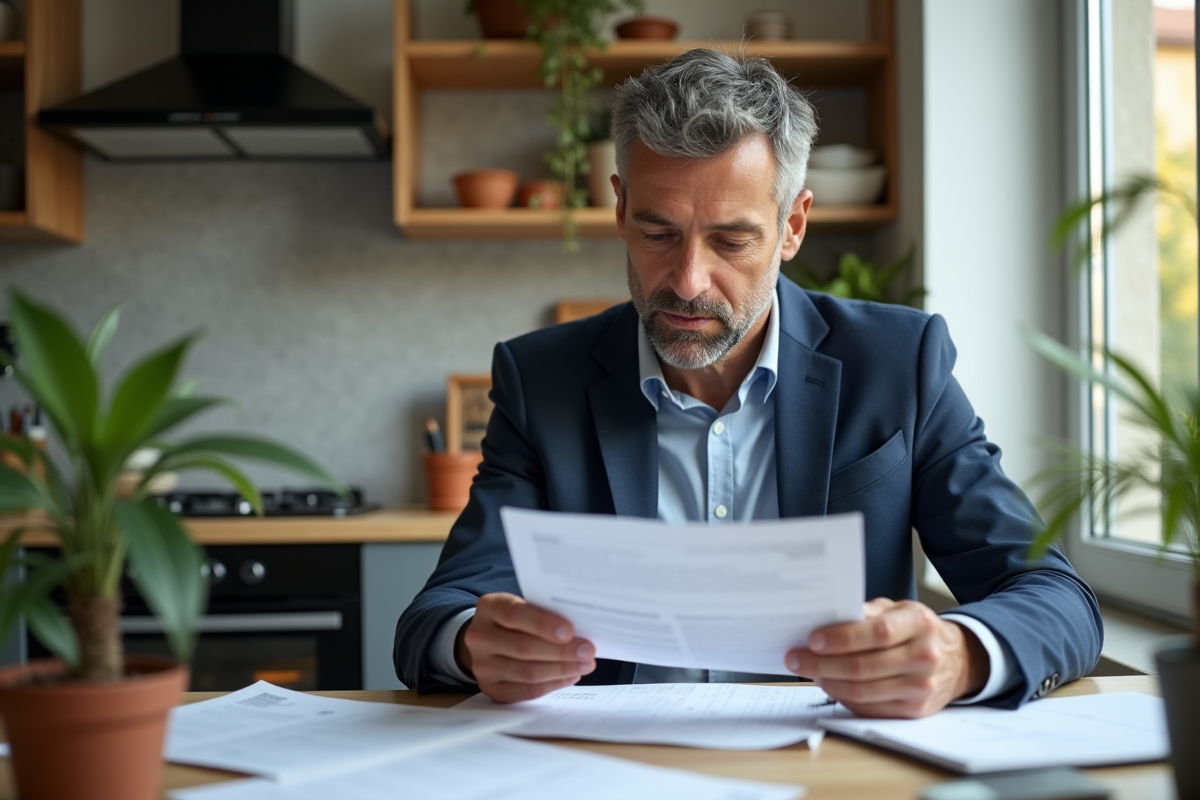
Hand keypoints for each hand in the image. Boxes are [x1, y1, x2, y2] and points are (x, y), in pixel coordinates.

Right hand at [457, 593, 595, 702]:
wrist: (488, 638)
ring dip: (561, 670)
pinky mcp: (491, 688)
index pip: (515, 615)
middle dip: (561, 651)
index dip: (543, 624)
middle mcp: (480, 636)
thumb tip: (581, 630)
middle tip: (588, 651)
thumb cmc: (516, 619)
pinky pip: (526, 691)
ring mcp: (482, 665)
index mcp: (489, 608)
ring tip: (584, 665)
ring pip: (527, 672)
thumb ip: (544, 613)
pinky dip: (552, 684)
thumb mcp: (524, 606)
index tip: (570, 631)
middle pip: (524, 647)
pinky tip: (570, 676)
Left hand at [784, 598, 987, 717]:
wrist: (958, 659)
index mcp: (919, 624)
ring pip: (862, 691)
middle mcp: (924, 656)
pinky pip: (869, 707)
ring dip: (828, 682)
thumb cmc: (918, 630)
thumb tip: (830, 617)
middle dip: (822, 663)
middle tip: (796, 658)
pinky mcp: (915, 710)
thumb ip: (868, 611)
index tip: (812, 640)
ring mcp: (921, 687)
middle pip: (863, 667)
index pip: (876, 633)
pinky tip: (830, 685)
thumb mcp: (900, 609)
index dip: (841, 638)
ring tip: (810, 671)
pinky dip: (843, 698)